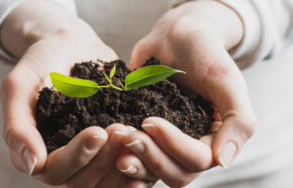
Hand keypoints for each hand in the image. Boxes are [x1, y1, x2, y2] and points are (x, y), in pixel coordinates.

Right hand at [0, 1, 146, 186]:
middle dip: (105, 159)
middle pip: (85, 182)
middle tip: (121, 129)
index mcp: (41, 152)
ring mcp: (92, 156)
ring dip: (124, 163)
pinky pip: (128, 168)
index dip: (78, 157)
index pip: (57, 171)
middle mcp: (67, 160)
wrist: (70, 46)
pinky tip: (153, 154)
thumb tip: (30, 165)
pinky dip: (141, 167)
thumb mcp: (19, 88)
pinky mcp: (114, 147)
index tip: (98, 131)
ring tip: (136, 135)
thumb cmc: (42, 64)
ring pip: (108, 180)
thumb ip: (18, 127)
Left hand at [118, 1, 257, 186]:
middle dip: (151, 158)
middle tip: (128, 135)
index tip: (149, 121)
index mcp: (214, 139)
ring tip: (117, 138)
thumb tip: (224, 161)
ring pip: (153, 171)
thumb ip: (238, 121)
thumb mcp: (227, 82)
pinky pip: (136, 155)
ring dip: (134, 161)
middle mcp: (191, 146)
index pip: (198, 160)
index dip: (173, 146)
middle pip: (175, 174)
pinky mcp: (145, 135)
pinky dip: (122, 154)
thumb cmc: (204, 54)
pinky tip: (110, 143)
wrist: (176, 37)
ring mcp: (166, 143)